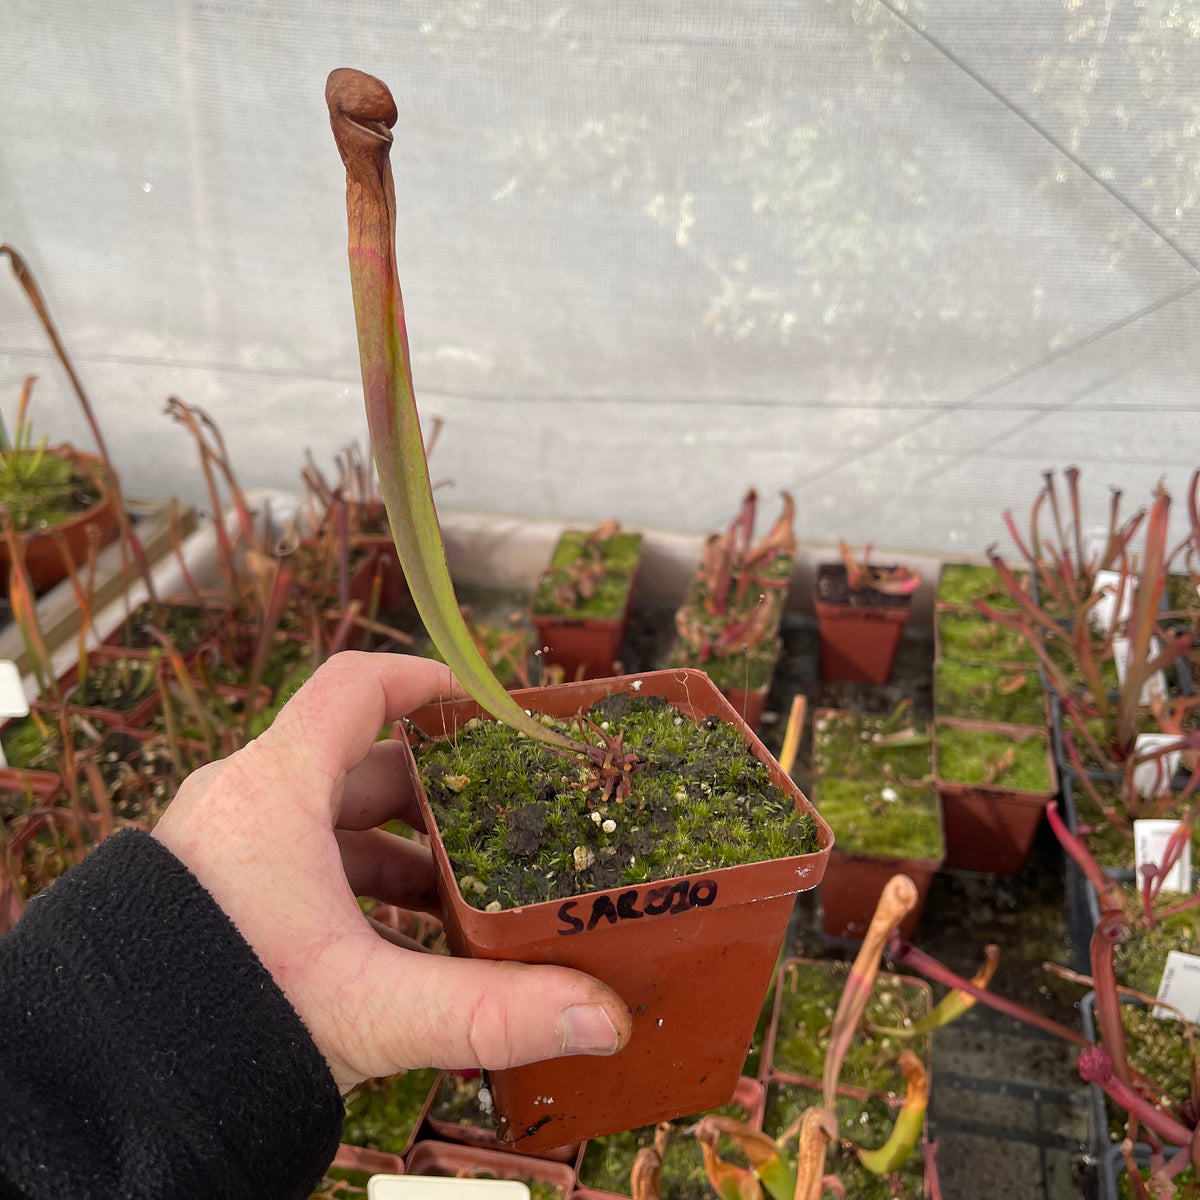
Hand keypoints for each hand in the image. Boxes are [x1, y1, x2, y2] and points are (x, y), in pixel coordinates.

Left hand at [153, 650, 630, 1091]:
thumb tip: (603, 1015)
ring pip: (331, 825)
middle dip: (434, 797)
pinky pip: (301, 867)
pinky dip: (356, 890)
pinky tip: (399, 943)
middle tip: (496, 824)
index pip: (354, 689)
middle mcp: (243, 804)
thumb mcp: (370, 1005)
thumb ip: (490, 1009)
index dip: (423, 682)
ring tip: (461, 900)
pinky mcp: (214, 894)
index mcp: (274, 792)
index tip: (480, 702)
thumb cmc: (221, 1017)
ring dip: (399, 854)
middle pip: (358, 766)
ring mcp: (224, 849)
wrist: (107, 1085)